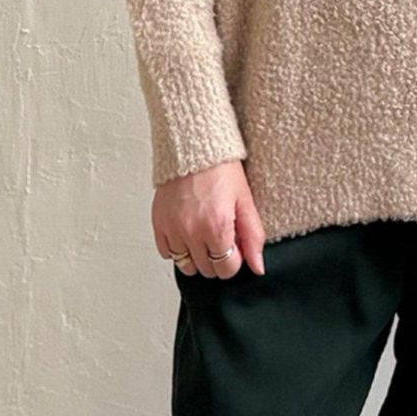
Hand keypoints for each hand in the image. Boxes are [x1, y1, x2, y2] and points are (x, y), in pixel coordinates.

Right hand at [153, 160, 265, 279]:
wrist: (194, 145)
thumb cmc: (221, 168)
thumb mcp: (246, 202)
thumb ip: (253, 238)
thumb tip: (258, 267)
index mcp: (217, 227)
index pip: (226, 269)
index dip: (234, 260)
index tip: (234, 246)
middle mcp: (192, 231)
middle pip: (207, 270)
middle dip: (217, 259)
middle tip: (220, 237)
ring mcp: (173, 228)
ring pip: (185, 265)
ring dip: (197, 257)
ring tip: (203, 237)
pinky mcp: (159, 222)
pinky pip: (166, 252)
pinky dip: (177, 248)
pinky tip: (187, 233)